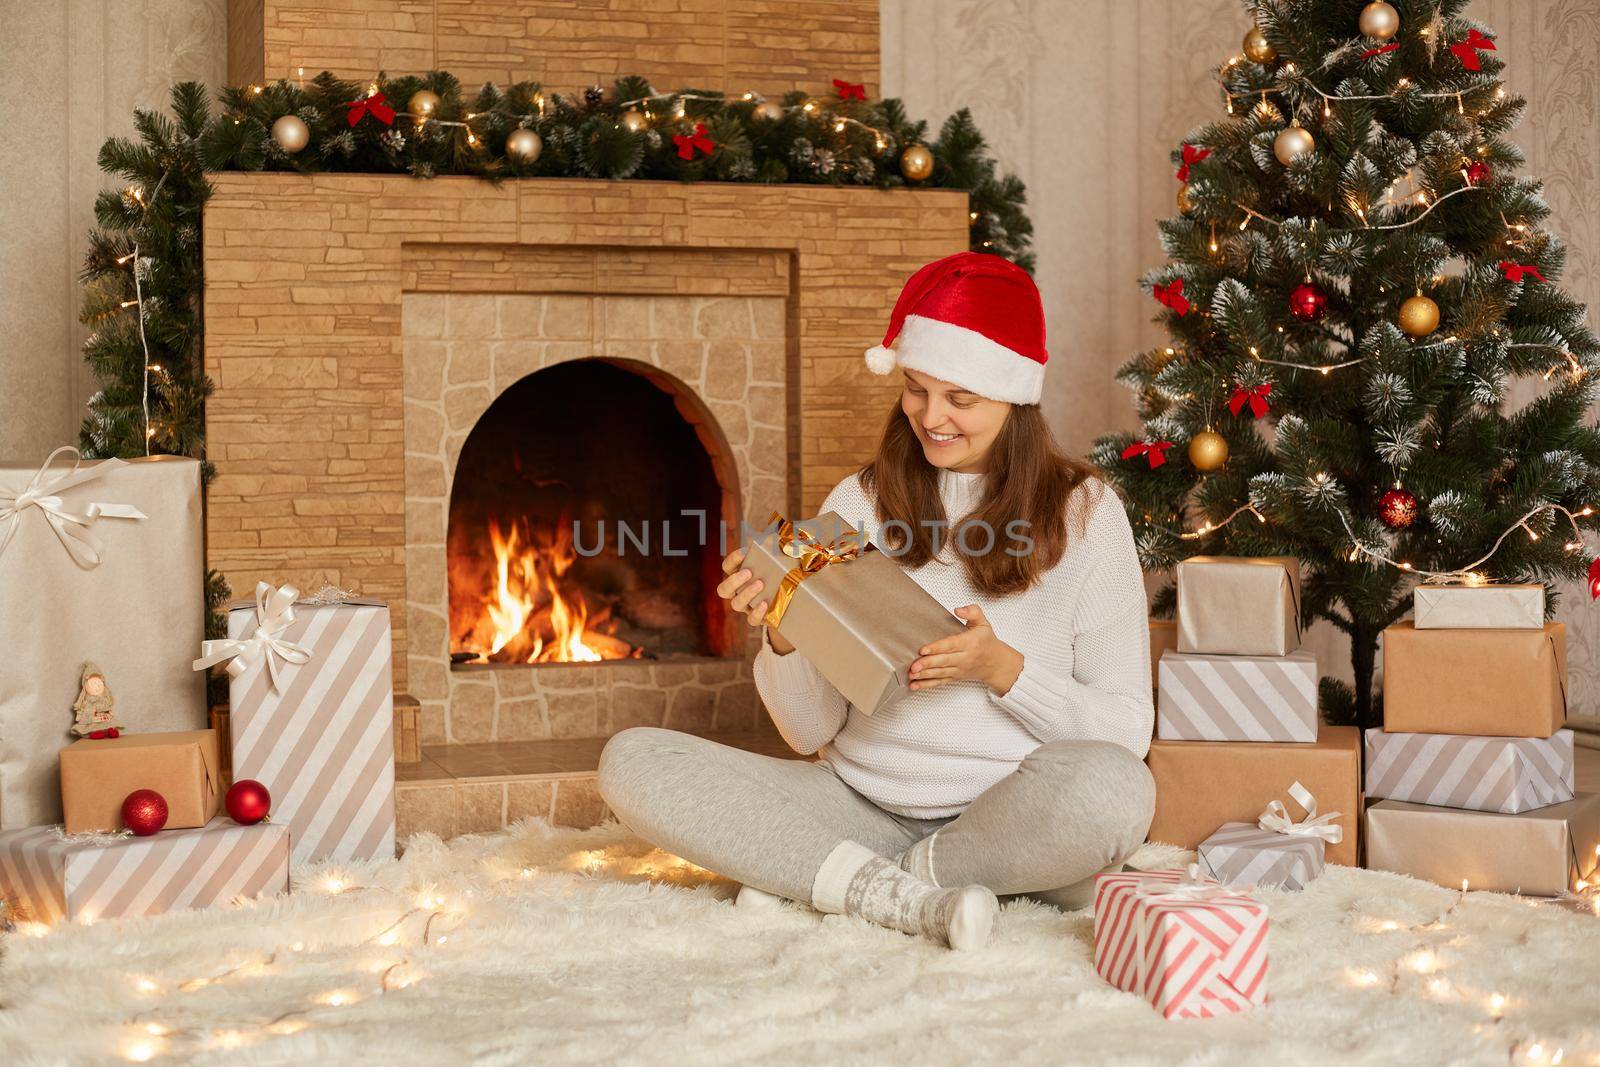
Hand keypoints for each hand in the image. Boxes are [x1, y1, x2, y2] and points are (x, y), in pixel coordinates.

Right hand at [717, 547, 795, 653]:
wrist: (794, 600)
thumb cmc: (783, 574)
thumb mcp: (780, 560)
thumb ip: (778, 548)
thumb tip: (783, 536)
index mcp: (740, 575)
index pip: (727, 567)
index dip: (732, 560)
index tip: (744, 552)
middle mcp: (739, 592)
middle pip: (723, 590)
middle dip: (734, 580)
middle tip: (748, 572)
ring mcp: (747, 607)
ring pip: (736, 604)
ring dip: (746, 594)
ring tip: (760, 584)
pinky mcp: (759, 618)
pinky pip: (752, 620)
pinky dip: (757, 612)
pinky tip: (765, 604)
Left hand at [908, 604, 1023, 694]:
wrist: (996, 663)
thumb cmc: (987, 642)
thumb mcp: (983, 623)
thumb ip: (972, 612)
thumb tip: (958, 610)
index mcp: (970, 643)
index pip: (951, 645)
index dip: (936, 648)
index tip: (923, 649)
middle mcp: (964, 658)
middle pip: (944, 661)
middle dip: (928, 664)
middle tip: (914, 665)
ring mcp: (959, 669)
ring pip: (940, 673)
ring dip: (925, 675)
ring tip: (912, 674)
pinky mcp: (955, 677)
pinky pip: (940, 682)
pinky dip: (927, 685)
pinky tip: (915, 685)